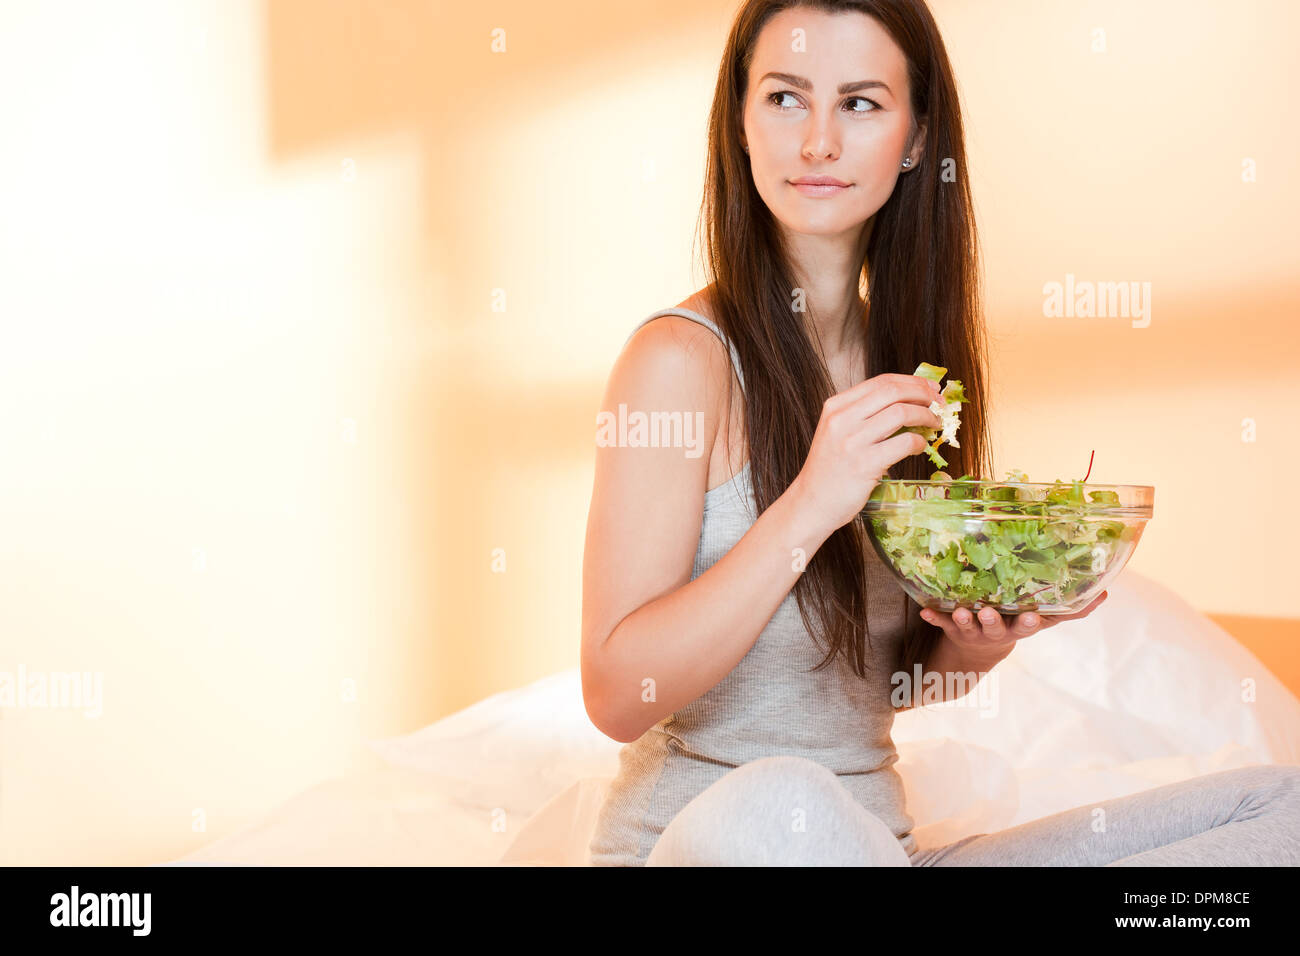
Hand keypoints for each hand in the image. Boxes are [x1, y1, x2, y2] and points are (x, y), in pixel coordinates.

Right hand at [791, 372, 941, 537]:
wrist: (811, 503)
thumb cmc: (830, 470)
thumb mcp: (838, 432)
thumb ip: (864, 415)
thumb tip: (908, 402)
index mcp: (836, 406)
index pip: (881, 382)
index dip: (911, 382)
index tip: (930, 388)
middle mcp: (841, 419)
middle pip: (892, 391)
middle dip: (923, 394)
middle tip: (939, 403)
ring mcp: (852, 441)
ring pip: (901, 413)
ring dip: (926, 416)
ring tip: (933, 424)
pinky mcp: (864, 464)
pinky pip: (903, 443)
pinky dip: (919, 442)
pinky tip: (920, 447)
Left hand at [920, 590, 1109, 657]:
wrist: (979, 653)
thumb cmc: (1016, 625)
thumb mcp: (1044, 619)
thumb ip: (1072, 609)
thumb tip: (1105, 593)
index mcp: (1019, 627)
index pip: (1029, 626)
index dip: (1030, 623)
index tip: (1031, 617)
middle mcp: (997, 631)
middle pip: (997, 628)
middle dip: (994, 622)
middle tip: (989, 613)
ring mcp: (973, 631)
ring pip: (968, 626)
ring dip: (962, 619)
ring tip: (958, 611)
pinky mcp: (952, 628)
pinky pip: (940, 622)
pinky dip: (933, 617)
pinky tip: (924, 610)